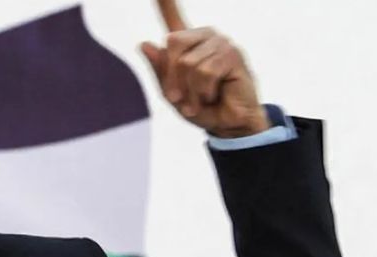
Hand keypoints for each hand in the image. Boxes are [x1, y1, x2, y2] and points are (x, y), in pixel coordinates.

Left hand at [140, 0, 269, 138]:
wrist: (227, 125)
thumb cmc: (201, 108)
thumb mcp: (172, 93)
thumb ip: (159, 70)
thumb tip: (144, 43)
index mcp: (187, 44)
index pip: (173, 17)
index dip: (166, 3)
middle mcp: (204, 37)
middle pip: (173, 43)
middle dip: (172, 77)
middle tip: (180, 98)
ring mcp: (220, 43)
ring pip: (189, 63)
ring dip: (190, 91)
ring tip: (202, 99)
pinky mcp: (232, 55)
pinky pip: (205, 72)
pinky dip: (203, 92)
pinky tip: (213, 96)